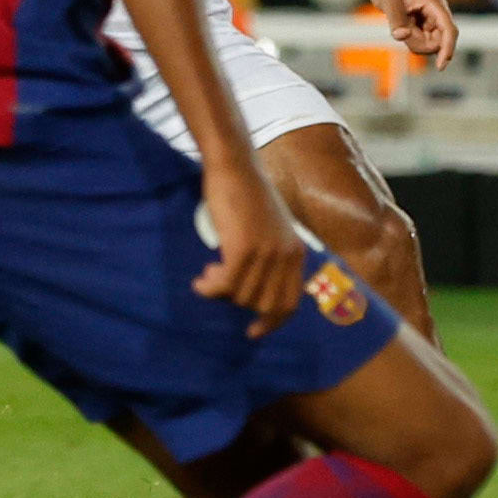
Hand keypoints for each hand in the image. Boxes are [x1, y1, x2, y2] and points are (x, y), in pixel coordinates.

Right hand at [193, 157, 303, 336]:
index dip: (272, 322)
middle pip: (264, 303)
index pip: (290, 302)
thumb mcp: (271, 228)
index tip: (253, 331)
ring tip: (208, 275)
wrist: (235, 166)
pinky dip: (209, 288)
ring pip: (241, 295)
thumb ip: (272, 257)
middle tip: (219, 289)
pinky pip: (224, 284)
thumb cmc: (247, 194)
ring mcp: (266, 253)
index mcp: (297, 252)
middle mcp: (286, 256)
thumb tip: (254, 292)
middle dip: (239, 303)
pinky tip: (201, 281)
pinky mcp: (243, 249)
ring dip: (220, 291)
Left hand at [372, 0, 457, 67]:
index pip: (449, 31)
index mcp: (435, 5)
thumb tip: (402, 36)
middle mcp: (437, 13)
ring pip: (429, 43)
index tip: (440, 67)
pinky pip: (420, 41)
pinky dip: (410, 39)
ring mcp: (430, 20)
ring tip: (400, 22)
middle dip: (420, 43)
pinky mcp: (422, 25)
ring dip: (414, 41)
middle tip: (401, 29)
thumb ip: (396, 19)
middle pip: (439, 41)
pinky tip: (401, 24)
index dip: (448, 49)